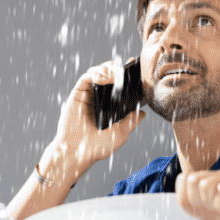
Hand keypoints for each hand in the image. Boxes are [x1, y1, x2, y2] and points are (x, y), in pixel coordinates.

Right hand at [42, 59, 143, 182]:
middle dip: (116, 68)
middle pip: (106, 76)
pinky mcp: (77, 95)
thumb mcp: (120, 133)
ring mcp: (86, 97)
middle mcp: (97, 100)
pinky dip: (96, 73)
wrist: (78, 152)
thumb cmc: (97, 147)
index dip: (125, 75)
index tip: (134, 67)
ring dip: (106, 69)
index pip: (117, 87)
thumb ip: (131, 121)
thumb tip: (142, 113)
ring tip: (116, 74)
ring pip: (96, 73)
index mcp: (107, 108)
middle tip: (125, 69)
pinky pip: (86, 78)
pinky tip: (105, 78)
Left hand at [176, 168, 219, 219]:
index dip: (187, 199)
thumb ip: (190, 199)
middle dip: (199, 205)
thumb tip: (182, 185)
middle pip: (194, 181)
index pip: (186, 178)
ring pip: (207, 185)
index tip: (198, 215)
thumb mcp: (203, 212)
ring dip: (211, 207)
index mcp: (213, 177)